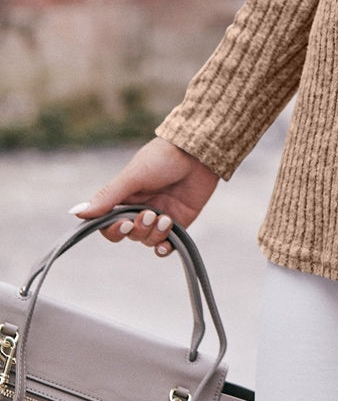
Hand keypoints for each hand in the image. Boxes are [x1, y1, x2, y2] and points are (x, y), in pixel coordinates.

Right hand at [69, 137, 218, 255]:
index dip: (112, 229)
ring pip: (146, 240)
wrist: (199, 153)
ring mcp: (159, 216)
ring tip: (165, 217)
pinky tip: (167, 241)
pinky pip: (165, 245)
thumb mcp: (133, 176)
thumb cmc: (163, 157)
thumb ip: (107, 196)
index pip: (107, 224)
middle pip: (127, 234)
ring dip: (153, 233)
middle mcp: (139, 208)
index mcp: (124, 197)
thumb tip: (75, 213)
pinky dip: (163, 247)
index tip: (123, 223)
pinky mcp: (178, 222)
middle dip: (136, 229)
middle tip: (148, 214)